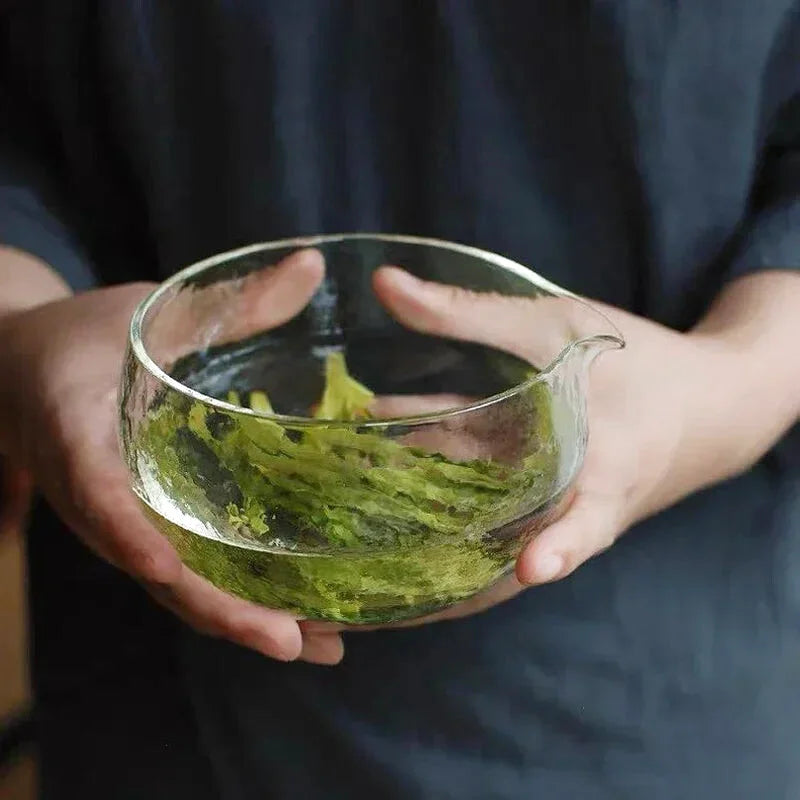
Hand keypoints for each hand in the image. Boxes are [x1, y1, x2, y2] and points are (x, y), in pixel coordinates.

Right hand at [0, 250, 343, 664]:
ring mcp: (115, 519)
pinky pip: (184, 570)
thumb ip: (228, 300)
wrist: (25, 370)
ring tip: (318, 646)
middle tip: (293, 641)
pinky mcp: (140, 525)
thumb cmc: (85, 336)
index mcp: (72, 431)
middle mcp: (91, 493)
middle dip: (217, 608)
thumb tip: (314, 264)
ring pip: (171, 583)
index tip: (168, 569)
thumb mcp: (149, 309)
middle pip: (148, 563)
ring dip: (237, 620)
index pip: (93, 488)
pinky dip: (233, 598)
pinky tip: (296, 615)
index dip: (128, 531)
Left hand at [303, 266, 799, 633]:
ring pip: (486, 546)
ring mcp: (558, 520)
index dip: (562, 548)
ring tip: (343, 545)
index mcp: (605, 469)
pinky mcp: (540, 514)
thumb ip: (470, 313)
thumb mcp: (558, 326)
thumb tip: (383, 285)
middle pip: (507, 551)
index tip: (535, 567)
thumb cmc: (636, 361)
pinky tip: (376, 492)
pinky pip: (484, 526)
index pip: (585, 522)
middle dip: (439, 569)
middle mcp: (577, 510)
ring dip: (424, 548)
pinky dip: (436, 518)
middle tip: (362, 580)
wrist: (704, 406)